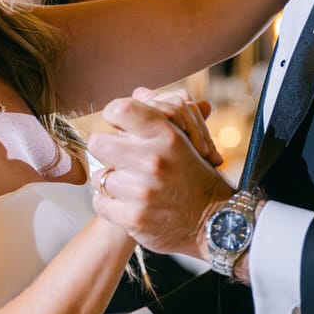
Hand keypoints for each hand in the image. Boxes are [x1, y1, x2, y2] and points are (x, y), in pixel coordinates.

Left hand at [89, 91, 231, 258]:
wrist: (215, 221)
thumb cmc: (196, 176)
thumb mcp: (187, 138)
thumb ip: (162, 114)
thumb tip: (138, 92)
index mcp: (167, 135)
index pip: (120, 110)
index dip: (113, 115)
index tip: (117, 124)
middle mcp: (153, 160)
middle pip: (98, 142)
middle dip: (106, 149)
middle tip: (120, 157)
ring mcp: (143, 191)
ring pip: (100, 176)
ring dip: (112, 181)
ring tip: (132, 185)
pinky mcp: (134, 218)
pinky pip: (100, 202)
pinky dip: (110, 204)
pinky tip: (127, 202)